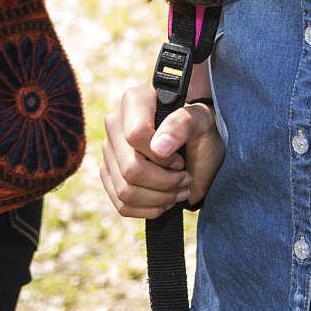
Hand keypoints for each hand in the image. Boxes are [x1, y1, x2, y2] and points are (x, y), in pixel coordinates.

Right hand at [98, 84, 223, 218]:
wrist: (198, 151)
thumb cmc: (200, 131)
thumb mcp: (202, 122)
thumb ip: (182, 125)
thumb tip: (157, 147)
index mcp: (134, 101)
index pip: (136, 136)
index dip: (162, 157)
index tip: (180, 159)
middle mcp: (115, 123)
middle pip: (129, 169)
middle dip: (164, 183)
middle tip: (184, 179)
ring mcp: (109, 150)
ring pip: (125, 191)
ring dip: (159, 199)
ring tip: (178, 190)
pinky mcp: (109, 174)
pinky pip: (121, 205)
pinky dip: (148, 209)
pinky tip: (165, 199)